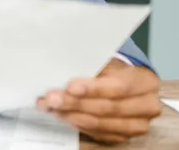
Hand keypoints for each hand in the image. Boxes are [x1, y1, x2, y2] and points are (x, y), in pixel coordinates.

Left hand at [37, 58, 161, 143]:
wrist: (123, 82)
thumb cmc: (112, 69)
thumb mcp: (106, 61)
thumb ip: (91, 66)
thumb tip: (63, 67)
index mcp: (145, 81)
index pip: (119, 87)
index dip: (93, 89)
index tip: (70, 87)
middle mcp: (146, 105)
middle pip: (108, 108)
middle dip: (75, 103)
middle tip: (52, 98)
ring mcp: (136, 124)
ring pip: (100, 124)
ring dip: (71, 115)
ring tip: (50, 106)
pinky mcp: (123, 136)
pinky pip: (97, 133)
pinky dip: (75, 123)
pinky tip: (61, 114)